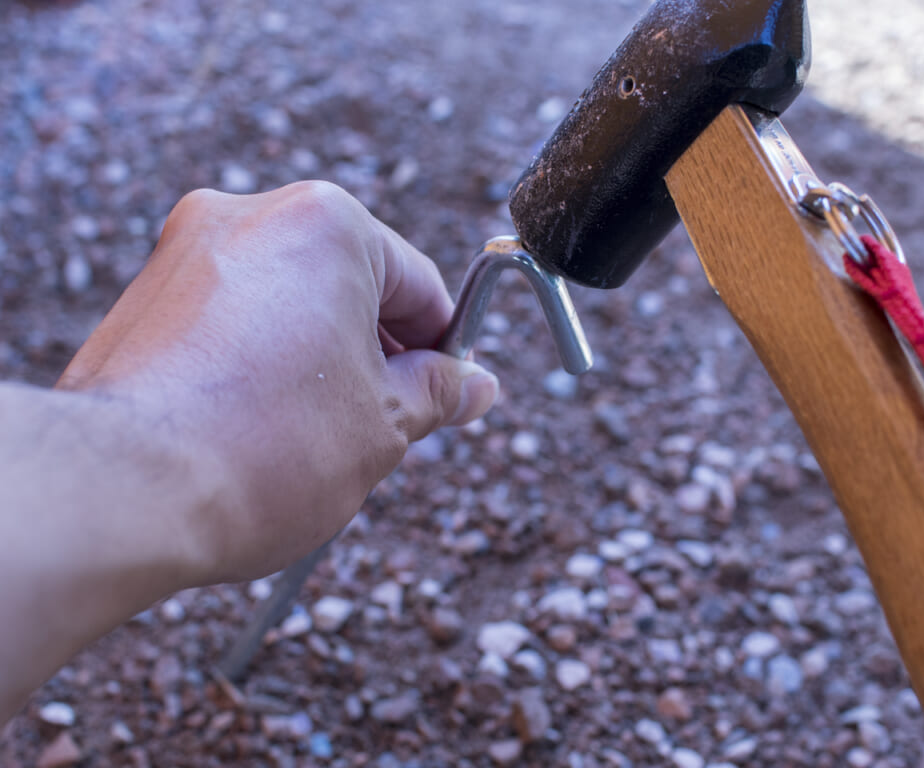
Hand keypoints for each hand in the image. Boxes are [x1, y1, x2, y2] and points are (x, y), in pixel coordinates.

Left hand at [57, 181, 497, 583]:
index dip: (442, 348)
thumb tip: (475, 385)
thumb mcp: (386, 423)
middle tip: (383, 422)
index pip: (417, 285)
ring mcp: (186, 251)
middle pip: (348, 286)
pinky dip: (258, 360)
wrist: (128, 491)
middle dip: (374, 352)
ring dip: (316, 357)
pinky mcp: (144, 296)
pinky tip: (259, 424)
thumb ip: (439, 391)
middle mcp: (250, 215)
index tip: (445, 394)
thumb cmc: (268, 448)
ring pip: (288, 302)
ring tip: (314, 432)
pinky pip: (231, 320)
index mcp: (326, 224)